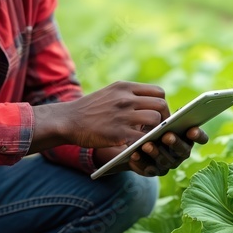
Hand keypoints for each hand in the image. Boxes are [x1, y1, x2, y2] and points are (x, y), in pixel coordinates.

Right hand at [31, 81, 169, 151]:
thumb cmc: (90, 110)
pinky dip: (145, 142)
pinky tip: (140, 145)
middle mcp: (125, 98)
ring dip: (157, 130)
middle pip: (161, 105)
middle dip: (165, 118)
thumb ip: (129, 95)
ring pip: (155, 120)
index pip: (158, 92)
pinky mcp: (118, 133)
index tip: (159, 114)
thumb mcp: (110, 93)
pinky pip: (143, 137)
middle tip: (160, 128)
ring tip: (150, 136)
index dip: (162, 104)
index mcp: (125, 87)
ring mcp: (122, 115)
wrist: (67, 120)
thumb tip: (151, 104)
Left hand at [93, 126, 208, 176]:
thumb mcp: (162, 119)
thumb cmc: (154, 124)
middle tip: (167, 136)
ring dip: (156, 153)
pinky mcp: (153, 171)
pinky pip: (148, 168)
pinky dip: (141, 162)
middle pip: (183, 150)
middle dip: (175, 143)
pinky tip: (134, 154)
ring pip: (165, 161)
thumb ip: (171, 116)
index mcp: (187, 137)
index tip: (192, 130)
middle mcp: (181, 152)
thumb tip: (175, 108)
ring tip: (146, 145)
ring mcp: (168, 163)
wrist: (136, 141)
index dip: (198, 135)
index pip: (201, 137)